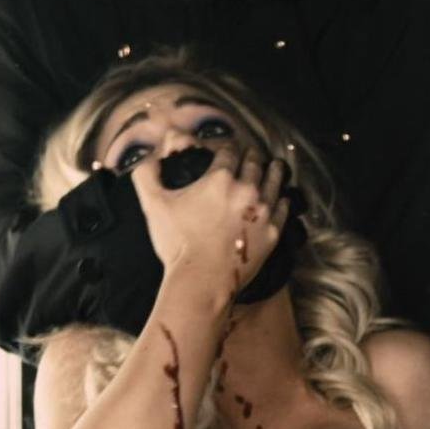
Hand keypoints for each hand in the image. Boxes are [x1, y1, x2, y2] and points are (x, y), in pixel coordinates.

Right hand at [129, 143, 289, 307]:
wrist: (201, 280)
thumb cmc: (177, 243)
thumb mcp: (153, 205)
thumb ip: (146, 176)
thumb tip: (147, 160)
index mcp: (220, 178)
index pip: (228, 152)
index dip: (227, 147)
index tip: (228, 149)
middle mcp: (246, 190)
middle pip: (254, 164)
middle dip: (252, 156)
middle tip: (252, 153)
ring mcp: (262, 212)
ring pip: (274, 183)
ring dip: (274, 171)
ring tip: (276, 165)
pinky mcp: (272, 233)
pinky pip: (283, 210)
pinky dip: (283, 200)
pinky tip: (283, 197)